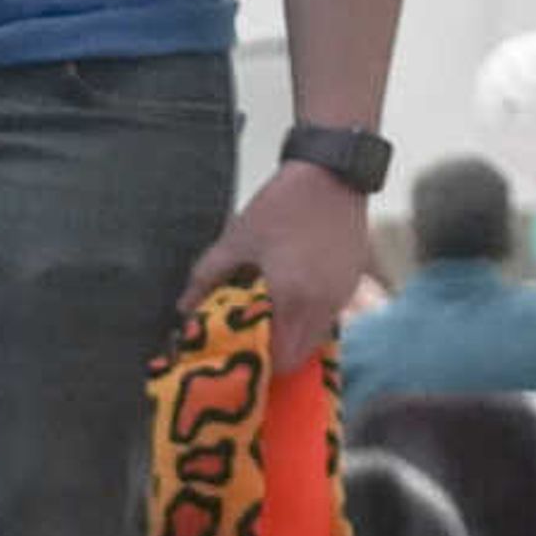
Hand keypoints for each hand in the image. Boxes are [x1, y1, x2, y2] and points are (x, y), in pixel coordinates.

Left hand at [183, 161, 374, 375]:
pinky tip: (291, 300)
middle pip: (298, 357)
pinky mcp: (351, 284)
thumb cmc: (279, 204)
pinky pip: (328, 319)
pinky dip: (308, 320)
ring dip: (292, 338)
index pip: (279, 357)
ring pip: (316, 340)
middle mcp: (321, 304)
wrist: (331, 172)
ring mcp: (341, 295)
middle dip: (274, 356)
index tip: (238, 357)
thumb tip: (183, 309)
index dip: (259, 363)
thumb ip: (207, 277)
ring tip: (269, 320)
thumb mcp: (236, 239)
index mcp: (291, 296)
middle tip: (250, 343)